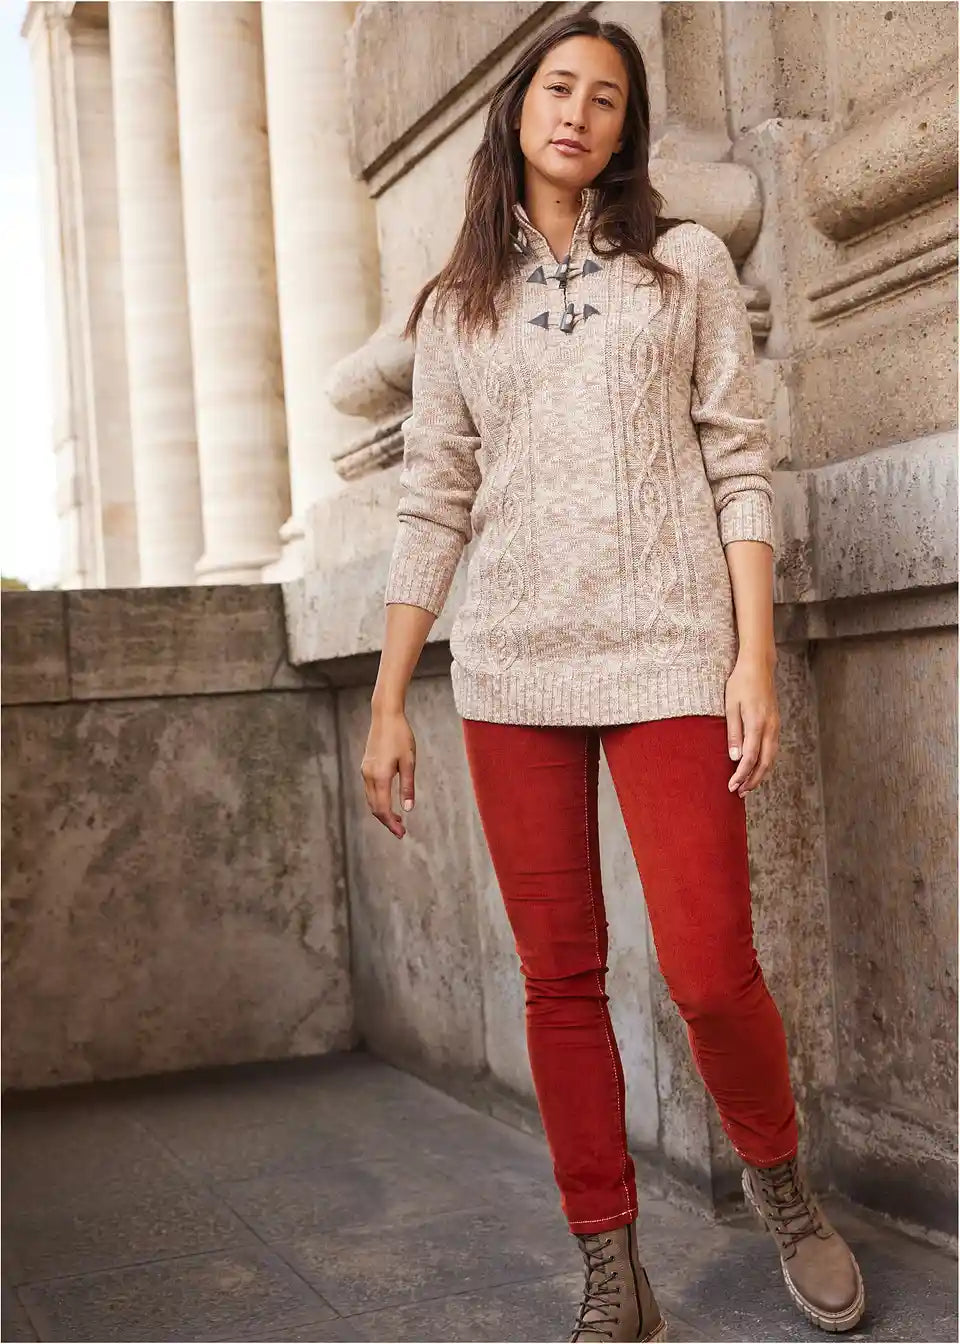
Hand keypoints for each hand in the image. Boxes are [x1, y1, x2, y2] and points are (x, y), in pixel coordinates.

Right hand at [361, 707, 416, 838]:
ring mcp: (365, 771)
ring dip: (382, 811)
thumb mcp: (409, 762)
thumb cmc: (401, 737)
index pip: (383, 809)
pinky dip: (378, 800)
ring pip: (371, 799)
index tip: (401, 833)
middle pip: (375, 807)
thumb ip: (407, 787)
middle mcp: (369, 776)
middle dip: (386, 821)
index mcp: (380, 777)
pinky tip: (389, 802)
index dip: (391, 824)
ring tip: (397, 819)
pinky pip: (370, 790)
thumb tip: (408, 809)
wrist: (385, 717)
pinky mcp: (366, 766)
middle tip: (400, 830)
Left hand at [725, 653, 779, 796]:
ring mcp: (775, 726)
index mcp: (757, 723)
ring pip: (771, 758)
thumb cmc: (740, 683)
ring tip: (747, 786)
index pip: (750, 758)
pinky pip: (773, 749)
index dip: (741, 775)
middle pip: (764, 763)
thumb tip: (735, 758)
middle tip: (740, 793)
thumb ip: (733, 732)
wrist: (759, 666)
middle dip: (753, 780)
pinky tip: (757, 768)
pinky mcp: (775, 723)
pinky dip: (765, 762)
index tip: (731, 786)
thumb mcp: (730, 706)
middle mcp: (770, 727)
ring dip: (760, 774)